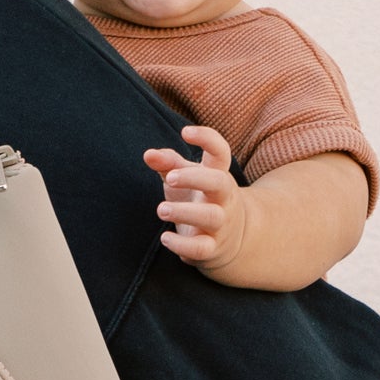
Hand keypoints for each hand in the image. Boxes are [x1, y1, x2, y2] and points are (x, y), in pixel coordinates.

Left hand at [143, 126, 245, 269]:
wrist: (230, 238)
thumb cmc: (200, 198)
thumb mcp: (185, 177)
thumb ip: (167, 163)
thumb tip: (149, 154)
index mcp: (218, 174)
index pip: (220, 151)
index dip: (207, 138)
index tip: (185, 132)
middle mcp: (223, 198)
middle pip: (219, 182)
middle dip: (195, 178)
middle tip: (170, 178)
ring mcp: (221, 223)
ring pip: (211, 217)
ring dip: (185, 212)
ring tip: (161, 210)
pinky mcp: (212, 247)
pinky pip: (201, 248)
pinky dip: (182, 245)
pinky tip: (165, 238)